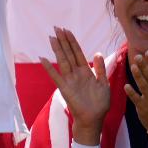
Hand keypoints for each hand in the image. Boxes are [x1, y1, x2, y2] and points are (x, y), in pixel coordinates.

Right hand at [41, 27, 110, 144]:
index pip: (78, 53)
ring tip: (51, 38)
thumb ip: (100, 68)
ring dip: (57, 49)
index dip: (72, 42)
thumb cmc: (99, 103)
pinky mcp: (65, 88)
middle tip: (56, 28)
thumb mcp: (104, 84)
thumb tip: (97, 53)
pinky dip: (49, 68)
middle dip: (63, 41)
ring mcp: (69, 80)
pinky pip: (56, 76)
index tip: (67, 31)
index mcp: (86, 72)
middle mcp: (76, 73)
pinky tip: (43, 59)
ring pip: (63, 61)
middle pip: (68, 54)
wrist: (94, 118)